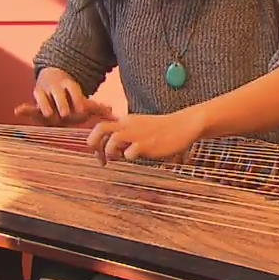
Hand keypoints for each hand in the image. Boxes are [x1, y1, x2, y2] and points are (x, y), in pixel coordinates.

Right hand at [18, 68, 116, 125]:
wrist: (53, 89)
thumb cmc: (72, 101)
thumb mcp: (84, 103)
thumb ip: (98, 109)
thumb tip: (116, 115)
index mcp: (69, 87)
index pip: (74, 91)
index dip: (77, 100)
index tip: (82, 111)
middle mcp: (56, 88)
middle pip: (58, 94)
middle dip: (61, 103)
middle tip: (65, 114)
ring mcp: (44, 94)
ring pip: (43, 97)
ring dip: (45, 105)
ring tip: (47, 113)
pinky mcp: (35, 103)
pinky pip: (29, 106)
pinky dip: (24, 109)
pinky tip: (18, 111)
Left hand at [86, 110, 205, 163]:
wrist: (184, 125)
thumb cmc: (162, 130)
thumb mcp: (140, 128)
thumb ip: (126, 135)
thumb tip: (112, 150)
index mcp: (126, 121)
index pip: (101, 126)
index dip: (95, 141)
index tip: (100, 156)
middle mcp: (128, 125)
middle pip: (100, 128)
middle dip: (94, 144)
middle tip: (100, 158)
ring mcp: (138, 134)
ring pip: (113, 139)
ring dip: (111, 152)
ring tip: (119, 158)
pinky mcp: (148, 144)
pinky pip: (130, 152)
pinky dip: (129, 157)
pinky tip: (137, 157)